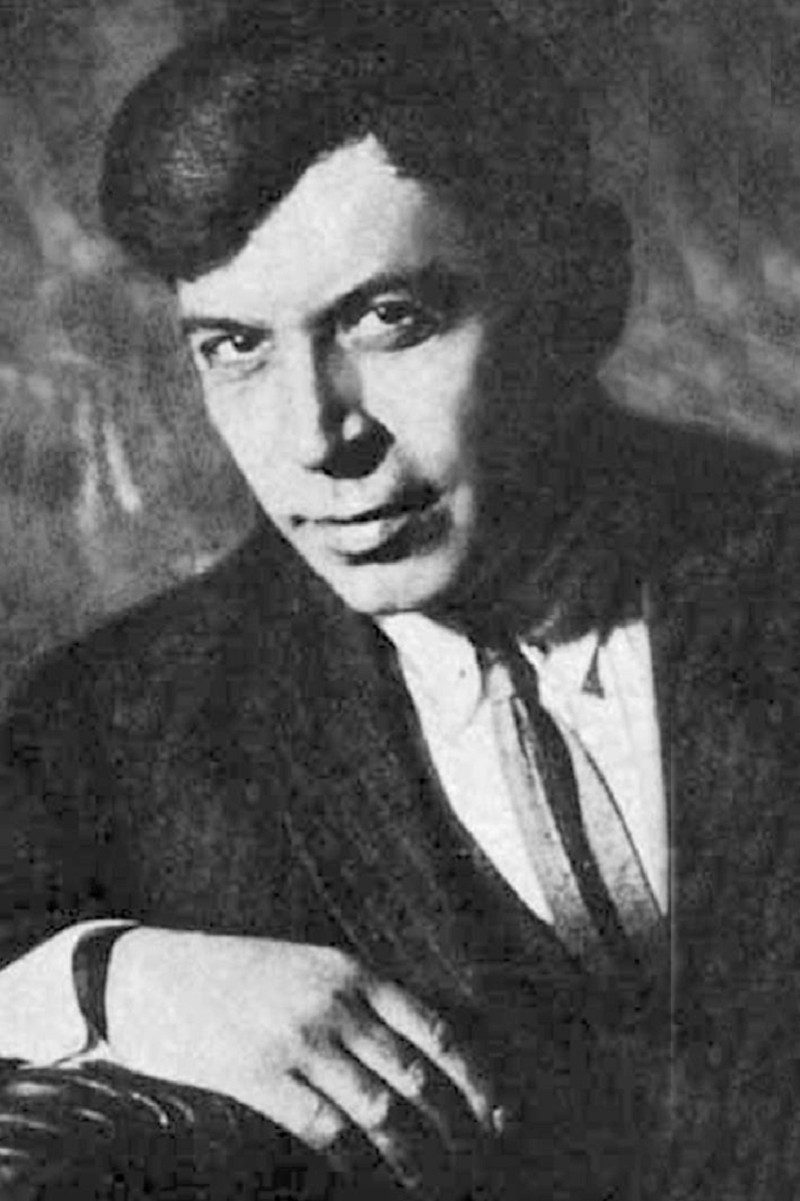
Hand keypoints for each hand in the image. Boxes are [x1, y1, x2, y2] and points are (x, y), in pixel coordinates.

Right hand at [105, 930, 499, 1192]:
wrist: (156, 975)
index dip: (475, 1076)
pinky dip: (351, 1158)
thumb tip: (425, 1045)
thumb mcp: (311, 966)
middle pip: (415, 1074)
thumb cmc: (241, 973)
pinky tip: (364, 1175)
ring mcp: (295, 1039)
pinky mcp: (258, 1076)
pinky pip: (322, 1128)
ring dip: (411, 1155)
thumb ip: (363, 997)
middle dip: (454, 1124)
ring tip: (429, 1183)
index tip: (500, 1114)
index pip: (435, 1027)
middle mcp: (333, 1003)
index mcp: (353, 972)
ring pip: (377, 1109)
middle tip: (476, 1161)